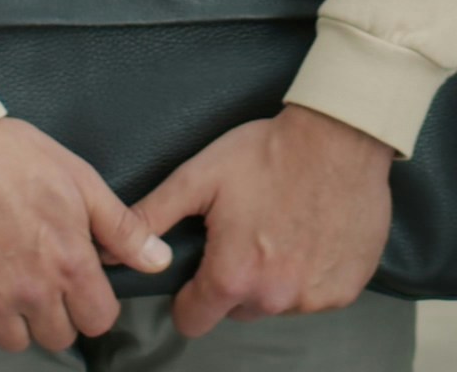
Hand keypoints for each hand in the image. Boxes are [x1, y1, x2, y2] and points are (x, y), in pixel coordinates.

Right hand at [0, 117, 172, 357]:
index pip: (99, 319)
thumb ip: (121, 227)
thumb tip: (158, 259)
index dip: (92, 302)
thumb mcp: (79, 179)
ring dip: (16, 320)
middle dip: (56, 311)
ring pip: (16, 342)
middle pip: (59, 336)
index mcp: (69, 262)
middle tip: (40, 277)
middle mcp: (31, 291)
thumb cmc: (9, 154)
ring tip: (7, 280)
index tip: (78, 283)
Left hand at [133, 104, 395, 338]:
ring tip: (282, 227)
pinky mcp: (346, 288)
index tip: (199, 271)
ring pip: (278, 303)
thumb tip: (111, 247)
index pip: (193, 321)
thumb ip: (152, 216)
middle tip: (246, 234)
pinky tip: (312, 233)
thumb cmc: (269, 152)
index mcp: (232, 276)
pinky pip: (317, 294)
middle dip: (236, 281)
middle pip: (238, 310)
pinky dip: (313, 272)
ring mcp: (314, 297)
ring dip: (276, 277)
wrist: (340, 135)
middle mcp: (274, 297)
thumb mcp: (200, 177)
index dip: (190, 296)